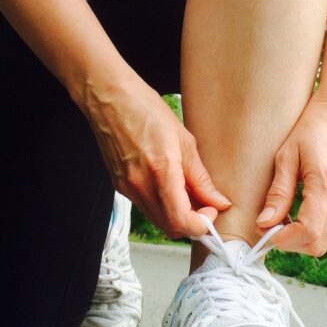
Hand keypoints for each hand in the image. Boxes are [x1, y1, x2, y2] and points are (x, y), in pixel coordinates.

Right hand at [81, 73, 231, 239]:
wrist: (109, 99)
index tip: (212, 210)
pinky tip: (169, 186)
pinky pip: (145, 206)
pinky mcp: (119, 185)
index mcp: (161, 171)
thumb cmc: (146, 110)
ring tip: (188, 193)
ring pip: (157, 219)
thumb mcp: (184, 140)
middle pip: (170, 227)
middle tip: (204, 205)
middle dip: (191, 223)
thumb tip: (218, 201)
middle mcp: (140, 185)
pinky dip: (161, 205)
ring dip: (176, 215)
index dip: (202, 224)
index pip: (182, 221)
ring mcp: (126, 187)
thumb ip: (201, 177)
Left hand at [255, 95, 326, 255]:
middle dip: (290, 243)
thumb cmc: (313, 127)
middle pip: (317, 245)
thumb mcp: (287, 155)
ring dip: (299, 239)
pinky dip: (309, 230)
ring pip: (324, 241)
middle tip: (269, 227)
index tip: (265, 229)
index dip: (284, 239)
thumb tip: (265, 223)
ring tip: (280, 219)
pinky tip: (293, 214)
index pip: (308, 232)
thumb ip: (279, 192)